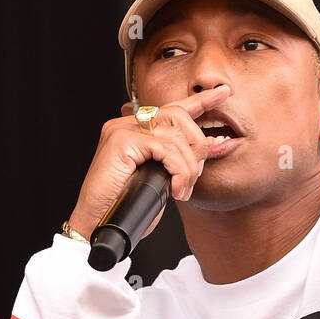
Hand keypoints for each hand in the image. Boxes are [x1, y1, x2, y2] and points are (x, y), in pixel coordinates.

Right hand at [68, 84, 230, 238]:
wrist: (96, 224)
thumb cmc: (124, 209)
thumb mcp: (157, 182)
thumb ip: (172, 163)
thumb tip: (198, 158)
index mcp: (135, 131)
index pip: (171, 108)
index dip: (200, 101)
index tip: (222, 94)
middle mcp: (127, 124)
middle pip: (179, 115)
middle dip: (197, 146)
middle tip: (194, 176)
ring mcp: (122, 130)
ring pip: (175, 134)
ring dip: (188, 166)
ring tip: (182, 190)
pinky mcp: (120, 141)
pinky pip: (165, 148)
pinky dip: (178, 171)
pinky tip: (175, 190)